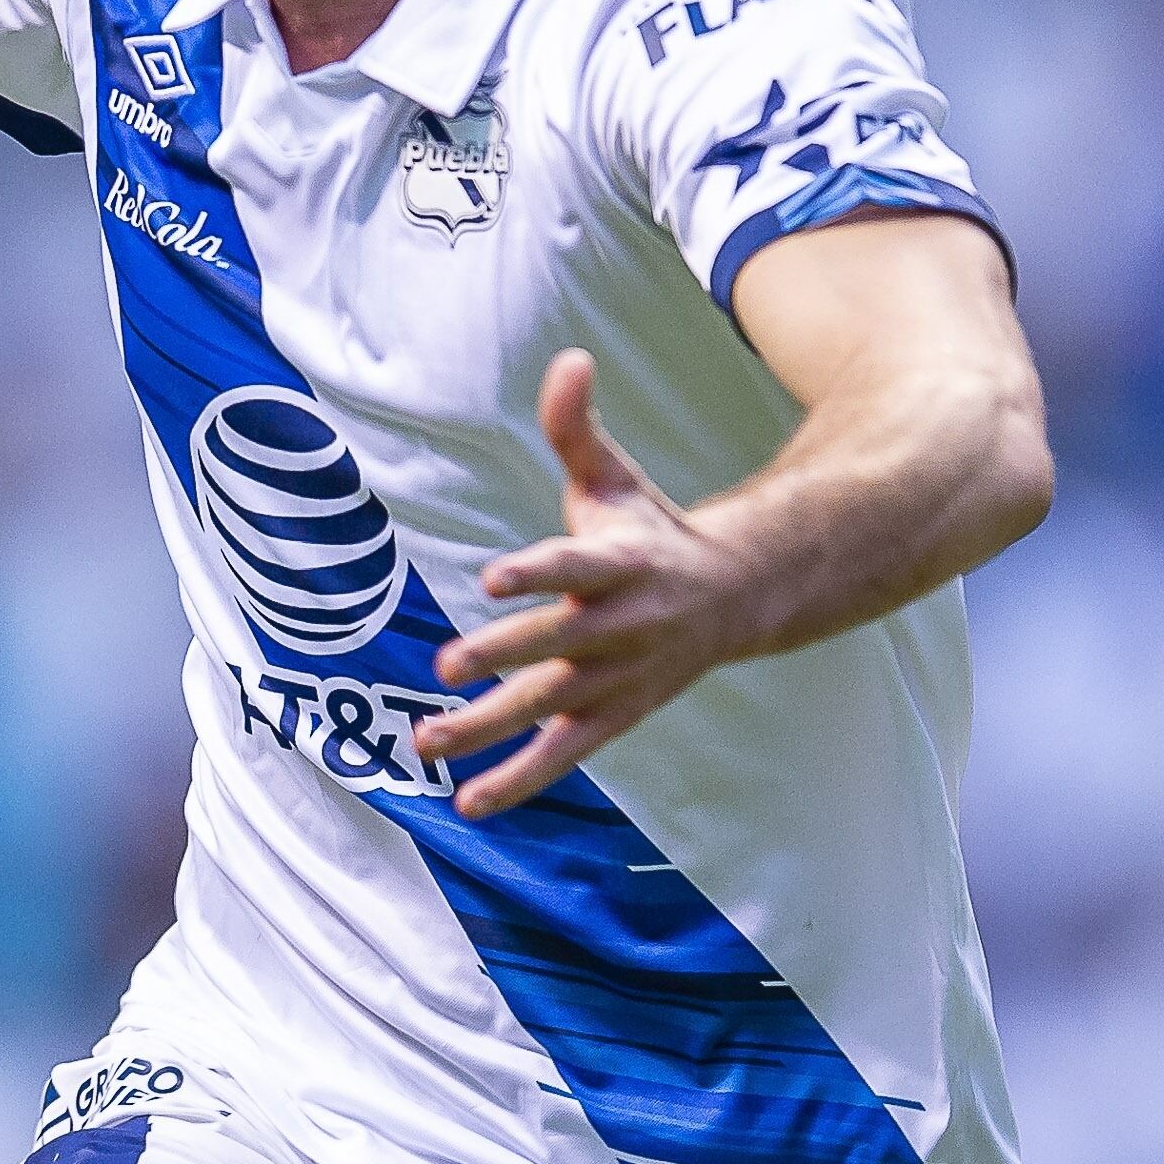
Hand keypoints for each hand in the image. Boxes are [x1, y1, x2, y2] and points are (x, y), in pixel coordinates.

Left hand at [417, 350, 770, 819]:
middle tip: (447, 666)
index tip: (494, 576)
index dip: (537, 571)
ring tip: (427, 740)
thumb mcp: (618, 478)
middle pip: (555, 646)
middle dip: (503, 656)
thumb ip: (578, 427)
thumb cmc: (653, 534)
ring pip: (549, 710)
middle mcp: (620, 627)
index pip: (574, 566)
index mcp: (621, 563)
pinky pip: (562, 756)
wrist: (736, 600)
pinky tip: (467, 803)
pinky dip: (518, 782)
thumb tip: (569, 360)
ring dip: (489, 730)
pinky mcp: (612, 718)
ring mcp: (616, 680)